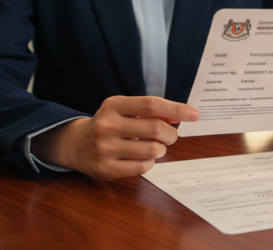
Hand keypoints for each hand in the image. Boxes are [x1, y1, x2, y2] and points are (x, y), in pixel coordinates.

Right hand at [30, 96, 198, 180]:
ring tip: (154, 147)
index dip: (176, 108)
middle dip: (171, 134)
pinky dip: (150, 162)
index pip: (151, 104)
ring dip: (161, 149)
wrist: (76, 145)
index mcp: (113, 105)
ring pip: (152, 150)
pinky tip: (142, 157)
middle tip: (170, 136)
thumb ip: (153, 112)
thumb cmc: (110, 124)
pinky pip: (143, 167)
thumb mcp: (126, 111)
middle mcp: (107, 125)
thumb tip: (181, 114)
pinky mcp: (105, 169)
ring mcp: (104, 148)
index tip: (195, 114)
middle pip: (155, 129)